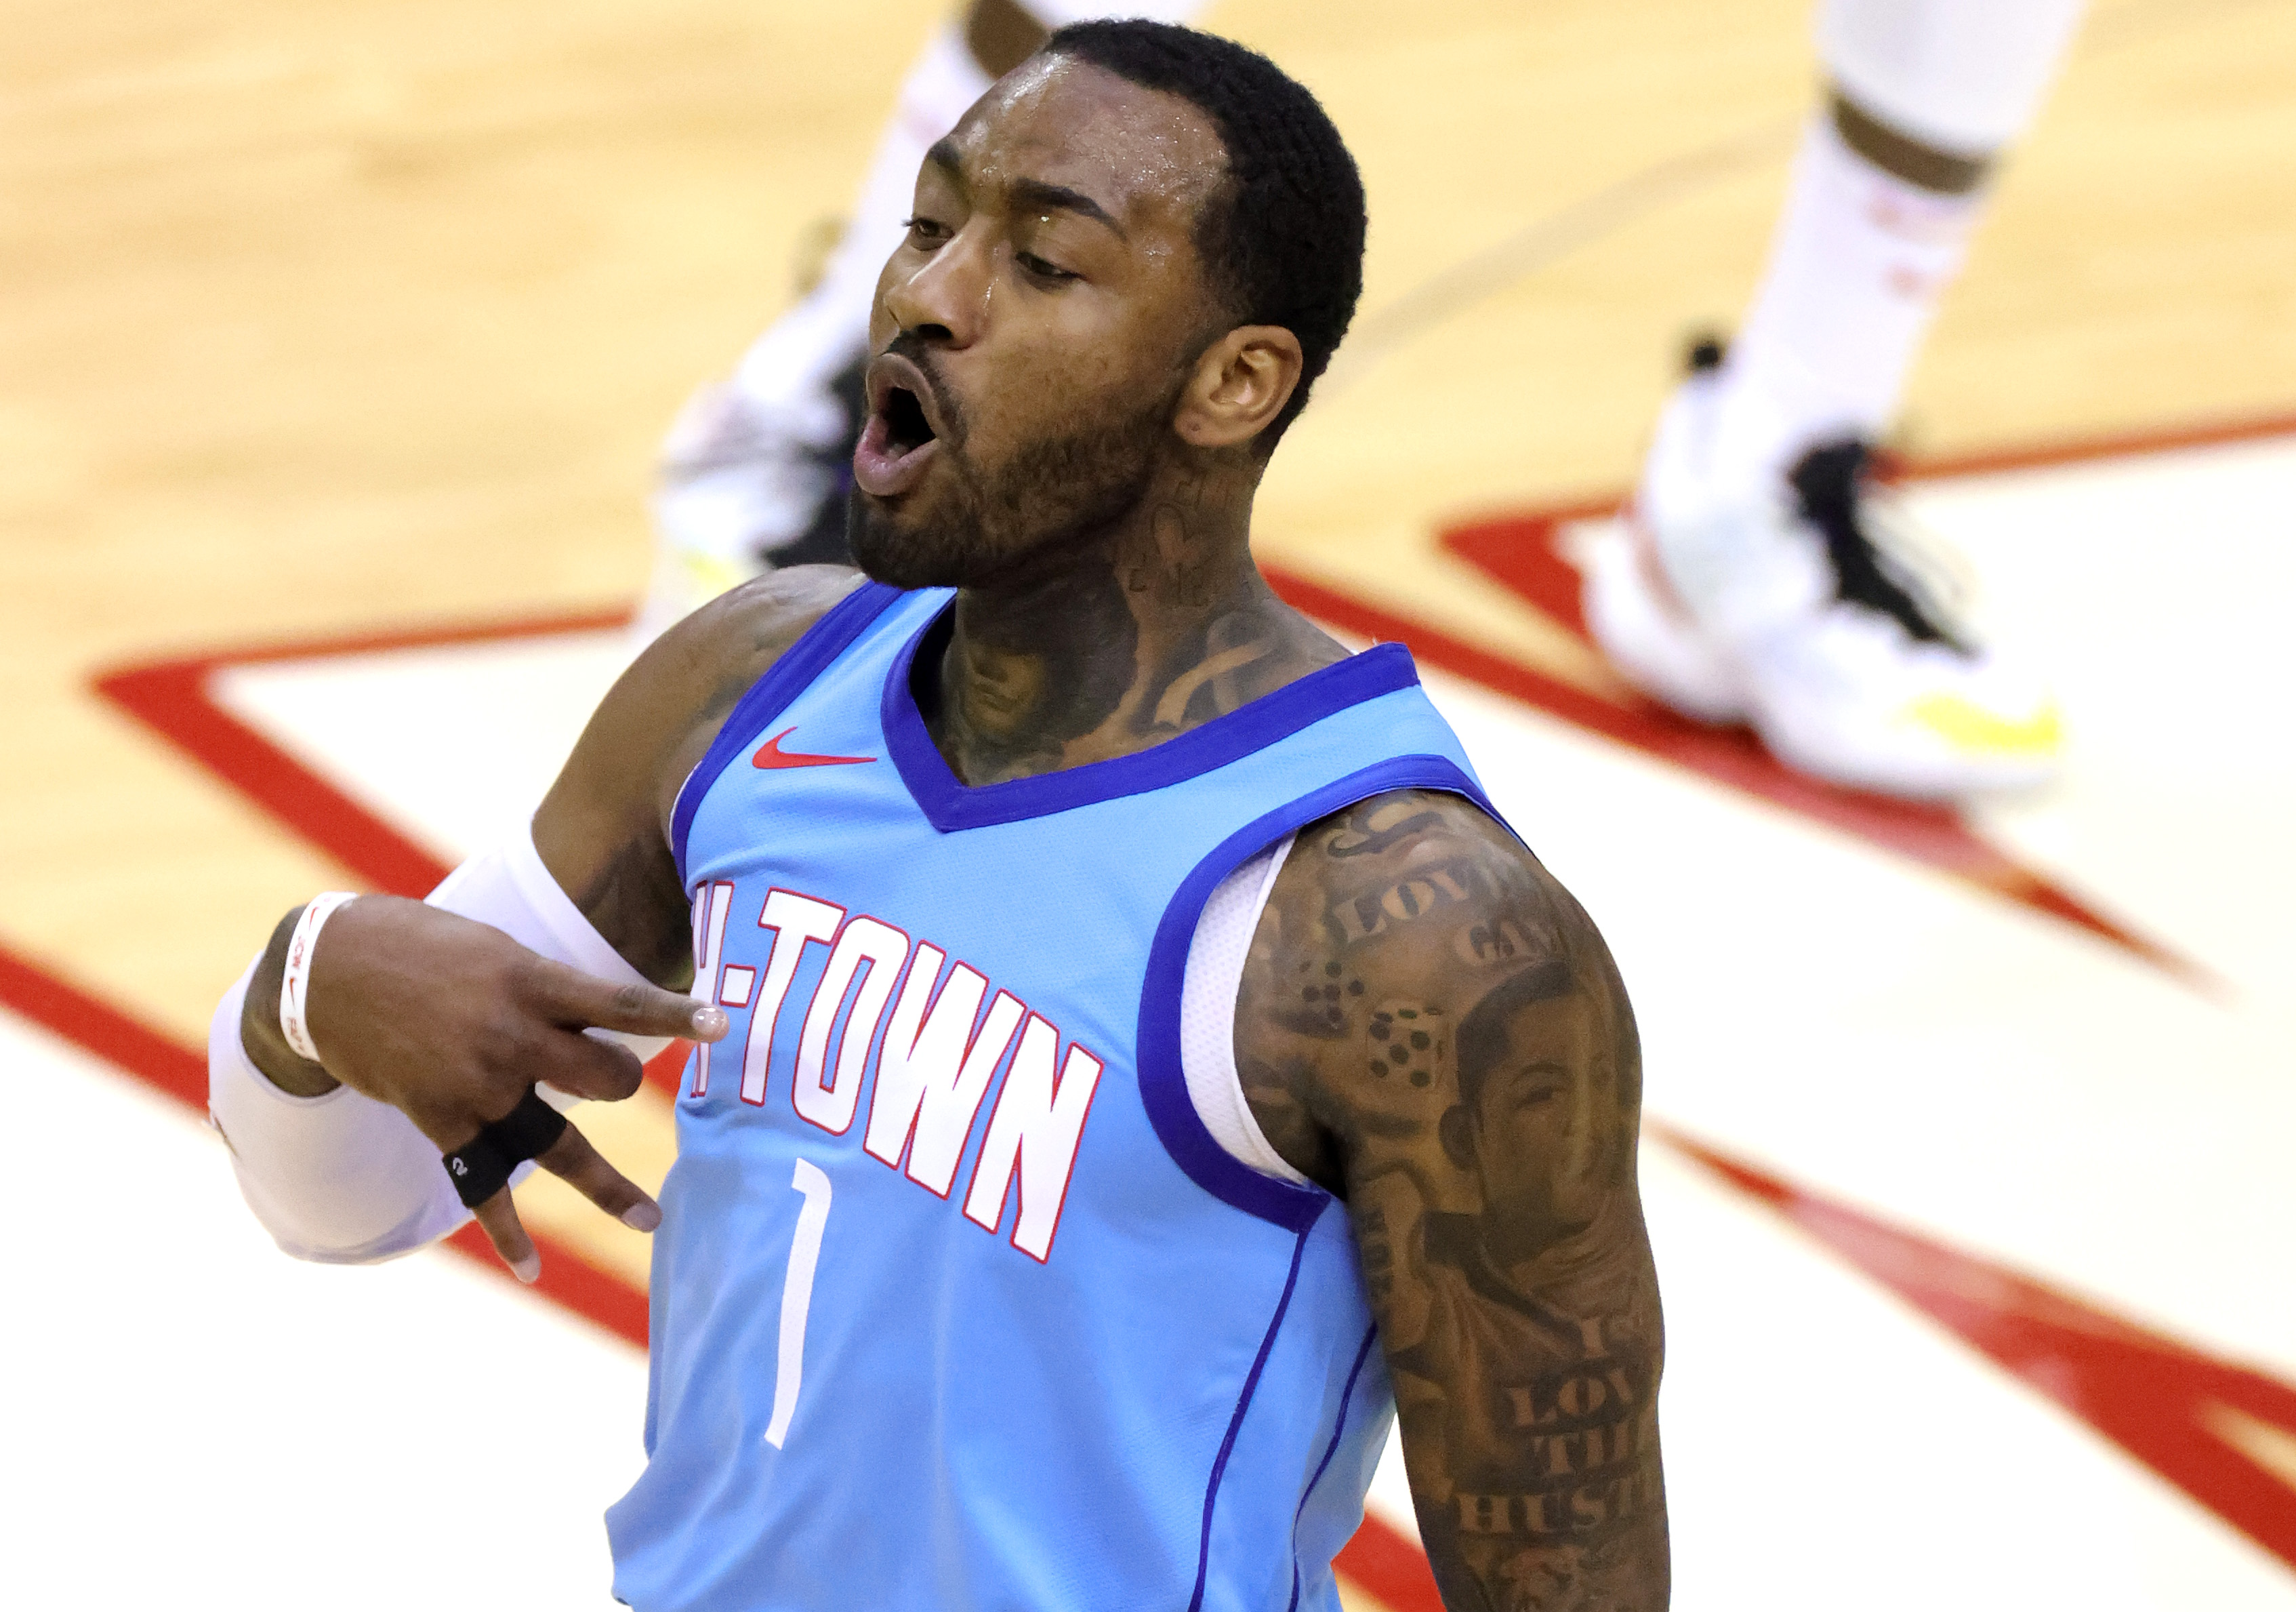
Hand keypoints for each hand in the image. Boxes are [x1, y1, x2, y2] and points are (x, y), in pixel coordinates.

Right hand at [285, 895, 726, 1280]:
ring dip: (607, 1186)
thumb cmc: (424, 946)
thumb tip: (606, 1018)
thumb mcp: (496, 948)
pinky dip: (508, 1231)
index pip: (620, 1003)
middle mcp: (510, 1036)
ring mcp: (476, 1085)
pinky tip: (532, 1268)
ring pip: (559, 1146)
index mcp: (531, 980)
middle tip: (616, 1078)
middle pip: (606, 1080)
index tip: (725, 1025)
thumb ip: (550, 988)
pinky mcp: (440, 1120)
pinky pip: (484, 1185)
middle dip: (622, 1083)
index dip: (676, 1015)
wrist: (327, 972)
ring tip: (651, 1219)